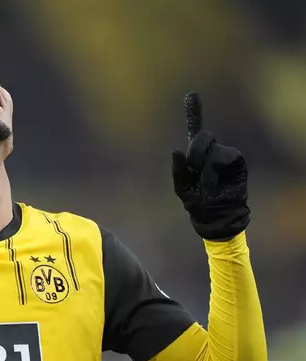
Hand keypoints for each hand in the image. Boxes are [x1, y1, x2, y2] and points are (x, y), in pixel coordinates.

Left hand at [172, 93, 248, 239]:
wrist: (215, 215)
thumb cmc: (197, 201)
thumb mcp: (182, 187)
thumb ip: (178, 169)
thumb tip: (176, 150)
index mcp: (195, 154)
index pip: (195, 130)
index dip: (194, 112)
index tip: (191, 95)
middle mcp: (210, 151)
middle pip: (203, 136)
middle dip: (195, 150)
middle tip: (193, 166)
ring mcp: (224, 155)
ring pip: (213, 148)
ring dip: (205, 166)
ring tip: (206, 183)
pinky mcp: (237, 161)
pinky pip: (225, 155)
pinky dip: (215, 169)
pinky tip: (215, 182)